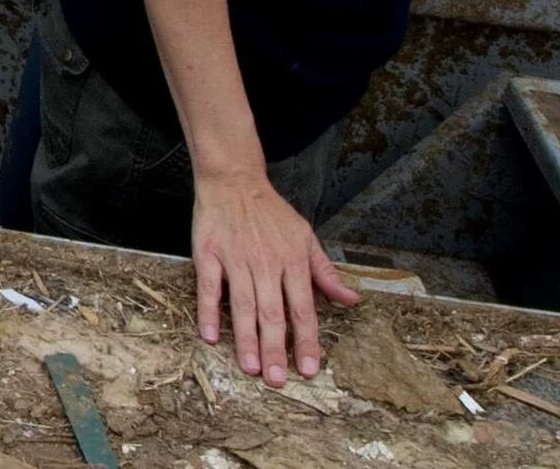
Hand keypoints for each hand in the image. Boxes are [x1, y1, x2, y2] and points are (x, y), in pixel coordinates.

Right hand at [192, 167, 359, 386]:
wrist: (234, 180)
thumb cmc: (271, 213)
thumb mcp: (305, 237)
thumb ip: (325, 273)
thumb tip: (351, 299)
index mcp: (292, 260)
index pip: (303, 307)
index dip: (307, 340)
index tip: (309, 368)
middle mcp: (265, 262)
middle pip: (272, 312)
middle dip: (275, 349)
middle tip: (277, 379)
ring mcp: (235, 258)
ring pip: (242, 304)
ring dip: (246, 338)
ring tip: (250, 367)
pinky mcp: (208, 254)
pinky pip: (208, 287)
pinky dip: (208, 312)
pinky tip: (211, 336)